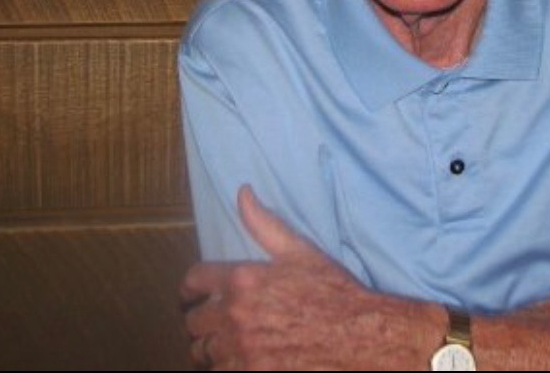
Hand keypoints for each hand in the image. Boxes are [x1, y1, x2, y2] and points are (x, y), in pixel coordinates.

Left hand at [180, 185, 440, 369]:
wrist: (359, 336)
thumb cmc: (332, 293)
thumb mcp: (300, 252)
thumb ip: (265, 224)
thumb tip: (243, 193)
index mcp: (243, 278)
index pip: (194, 281)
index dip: (190, 289)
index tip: (192, 296)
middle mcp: (236, 314)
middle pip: (193, 322)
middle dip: (202, 321)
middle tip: (215, 323)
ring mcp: (242, 349)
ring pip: (203, 353)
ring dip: (213, 348)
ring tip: (228, 345)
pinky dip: (227, 367)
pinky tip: (243, 360)